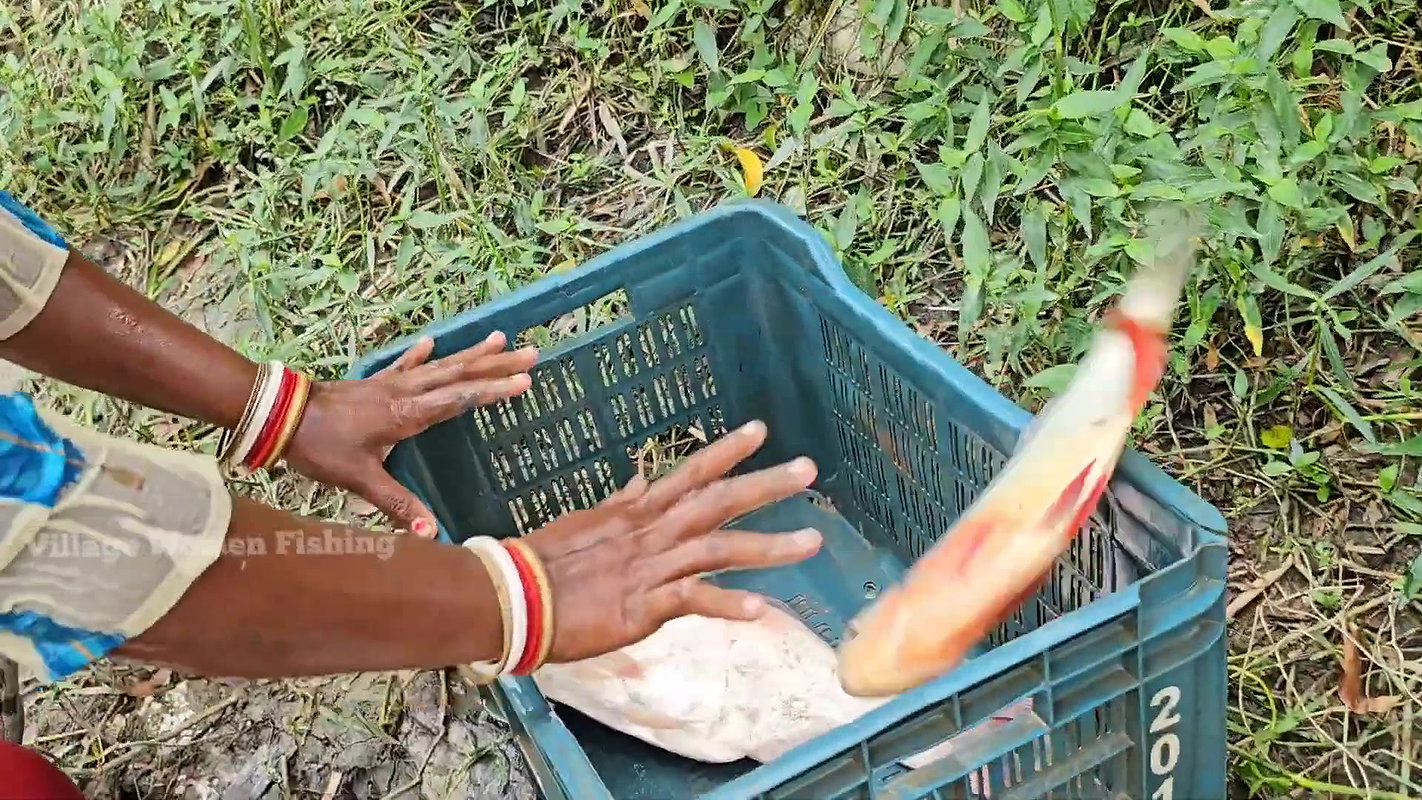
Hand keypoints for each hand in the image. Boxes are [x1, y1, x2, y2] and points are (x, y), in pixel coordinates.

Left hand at [286, 331, 537, 535]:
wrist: (280, 415)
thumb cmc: (321, 447)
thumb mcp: (360, 480)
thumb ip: (397, 504)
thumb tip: (431, 533)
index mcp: (408, 415)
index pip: (460, 399)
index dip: (493, 391)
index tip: (525, 380)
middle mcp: (405, 393)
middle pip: (459, 375)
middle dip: (496, 365)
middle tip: (531, 352)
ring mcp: (390, 384)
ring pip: (440, 366)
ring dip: (470, 354)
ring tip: (498, 337)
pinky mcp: (373, 383)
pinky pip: (405, 365)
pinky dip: (421, 355)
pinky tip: (433, 341)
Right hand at [523, 420, 822, 663]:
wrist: (514, 596)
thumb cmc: (544, 561)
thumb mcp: (586, 521)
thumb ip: (621, 503)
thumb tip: (641, 480)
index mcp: (638, 511)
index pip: (691, 472)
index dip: (727, 450)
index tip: (761, 430)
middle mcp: (652, 531)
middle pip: (718, 500)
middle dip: (765, 485)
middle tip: (809, 469)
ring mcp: (651, 567)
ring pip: (719, 548)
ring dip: (769, 546)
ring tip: (812, 542)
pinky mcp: (644, 606)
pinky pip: (693, 601)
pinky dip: (727, 605)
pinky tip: (762, 610)